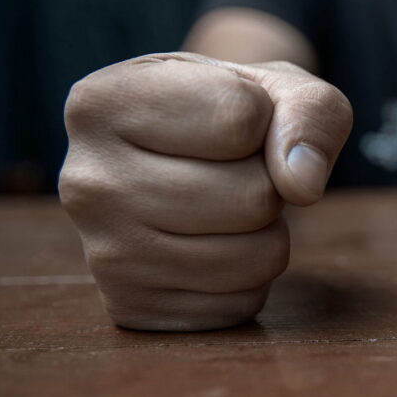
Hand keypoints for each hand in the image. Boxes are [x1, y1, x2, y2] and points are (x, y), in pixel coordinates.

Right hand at [59, 52, 352, 330]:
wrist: (179, 167)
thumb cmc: (229, 116)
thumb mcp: (279, 87)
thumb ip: (310, 114)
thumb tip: (302, 185)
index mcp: (102, 102)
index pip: (240, 118)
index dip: (265, 119)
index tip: (232, 117)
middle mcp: (85, 180)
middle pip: (252, 197)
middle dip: (268, 182)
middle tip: (231, 171)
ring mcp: (104, 253)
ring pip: (256, 256)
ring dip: (267, 232)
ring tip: (225, 207)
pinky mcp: (133, 308)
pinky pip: (242, 303)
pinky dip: (250, 278)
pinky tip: (212, 245)